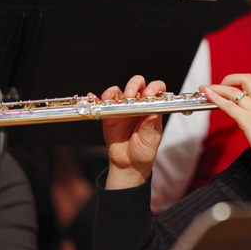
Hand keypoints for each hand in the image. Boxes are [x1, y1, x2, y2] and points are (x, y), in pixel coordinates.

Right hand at [100, 75, 165, 189]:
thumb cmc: (144, 151)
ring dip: (113, 91)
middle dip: (133, 86)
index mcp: (152, 108)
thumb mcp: (151, 140)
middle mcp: (138, 105)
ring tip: (110, 98)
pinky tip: (94, 98)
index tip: (149, 94)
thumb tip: (153, 111)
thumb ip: (150, 126)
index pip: (155, 90)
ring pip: (118, 91)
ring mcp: (123, 108)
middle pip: (136, 85)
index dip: (153, 88)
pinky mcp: (109, 115)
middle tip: (129, 95)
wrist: (129, 164)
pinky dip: (97, 99)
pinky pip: (102, 104)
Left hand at [202, 72, 250, 184]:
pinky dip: (215, 97)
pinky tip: (208, 95)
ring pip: (234, 91)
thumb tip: (248, 122)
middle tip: (220, 85)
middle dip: (231, 78)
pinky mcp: (248, 121)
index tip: (241, 83)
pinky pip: (229, 105)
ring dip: (217, 87)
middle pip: (247, 79)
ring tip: (206, 89)